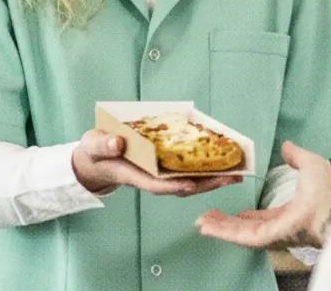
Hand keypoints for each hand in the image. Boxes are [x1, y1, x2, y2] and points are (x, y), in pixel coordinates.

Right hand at [71, 129, 241, 196]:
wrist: (94, 157)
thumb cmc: (94, 151)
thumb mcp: (94, 145)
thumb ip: (104, 145)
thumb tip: (118, 143)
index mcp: (133, 175)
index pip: (156, 184)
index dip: (174, 185)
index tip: (191, 184)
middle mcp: (150, 177)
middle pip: (181, 185)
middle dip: (207, 184)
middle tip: (232, 178)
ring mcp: (159, 174)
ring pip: (188, 180)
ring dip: (212, 178)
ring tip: (236, 173)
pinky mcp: (164, 168)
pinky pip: (187, 170)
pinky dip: (204, 168)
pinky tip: (221, 162)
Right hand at [195, 140, 330, 248]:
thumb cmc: (328, 188)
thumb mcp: (309, 163)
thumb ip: (296, 156)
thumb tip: (287, 146)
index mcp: (290, 212)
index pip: (265, 217)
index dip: (249, 214)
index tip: (236, 212)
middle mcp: (279, 226)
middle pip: (246, 227)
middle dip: (227, 223)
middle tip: (208, 218)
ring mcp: (271, 234)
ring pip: (239, 233)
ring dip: (219, 228)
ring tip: (201, 223)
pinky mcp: (266, 238)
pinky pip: (239, 237)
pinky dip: (222, 232)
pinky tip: (207, 226)